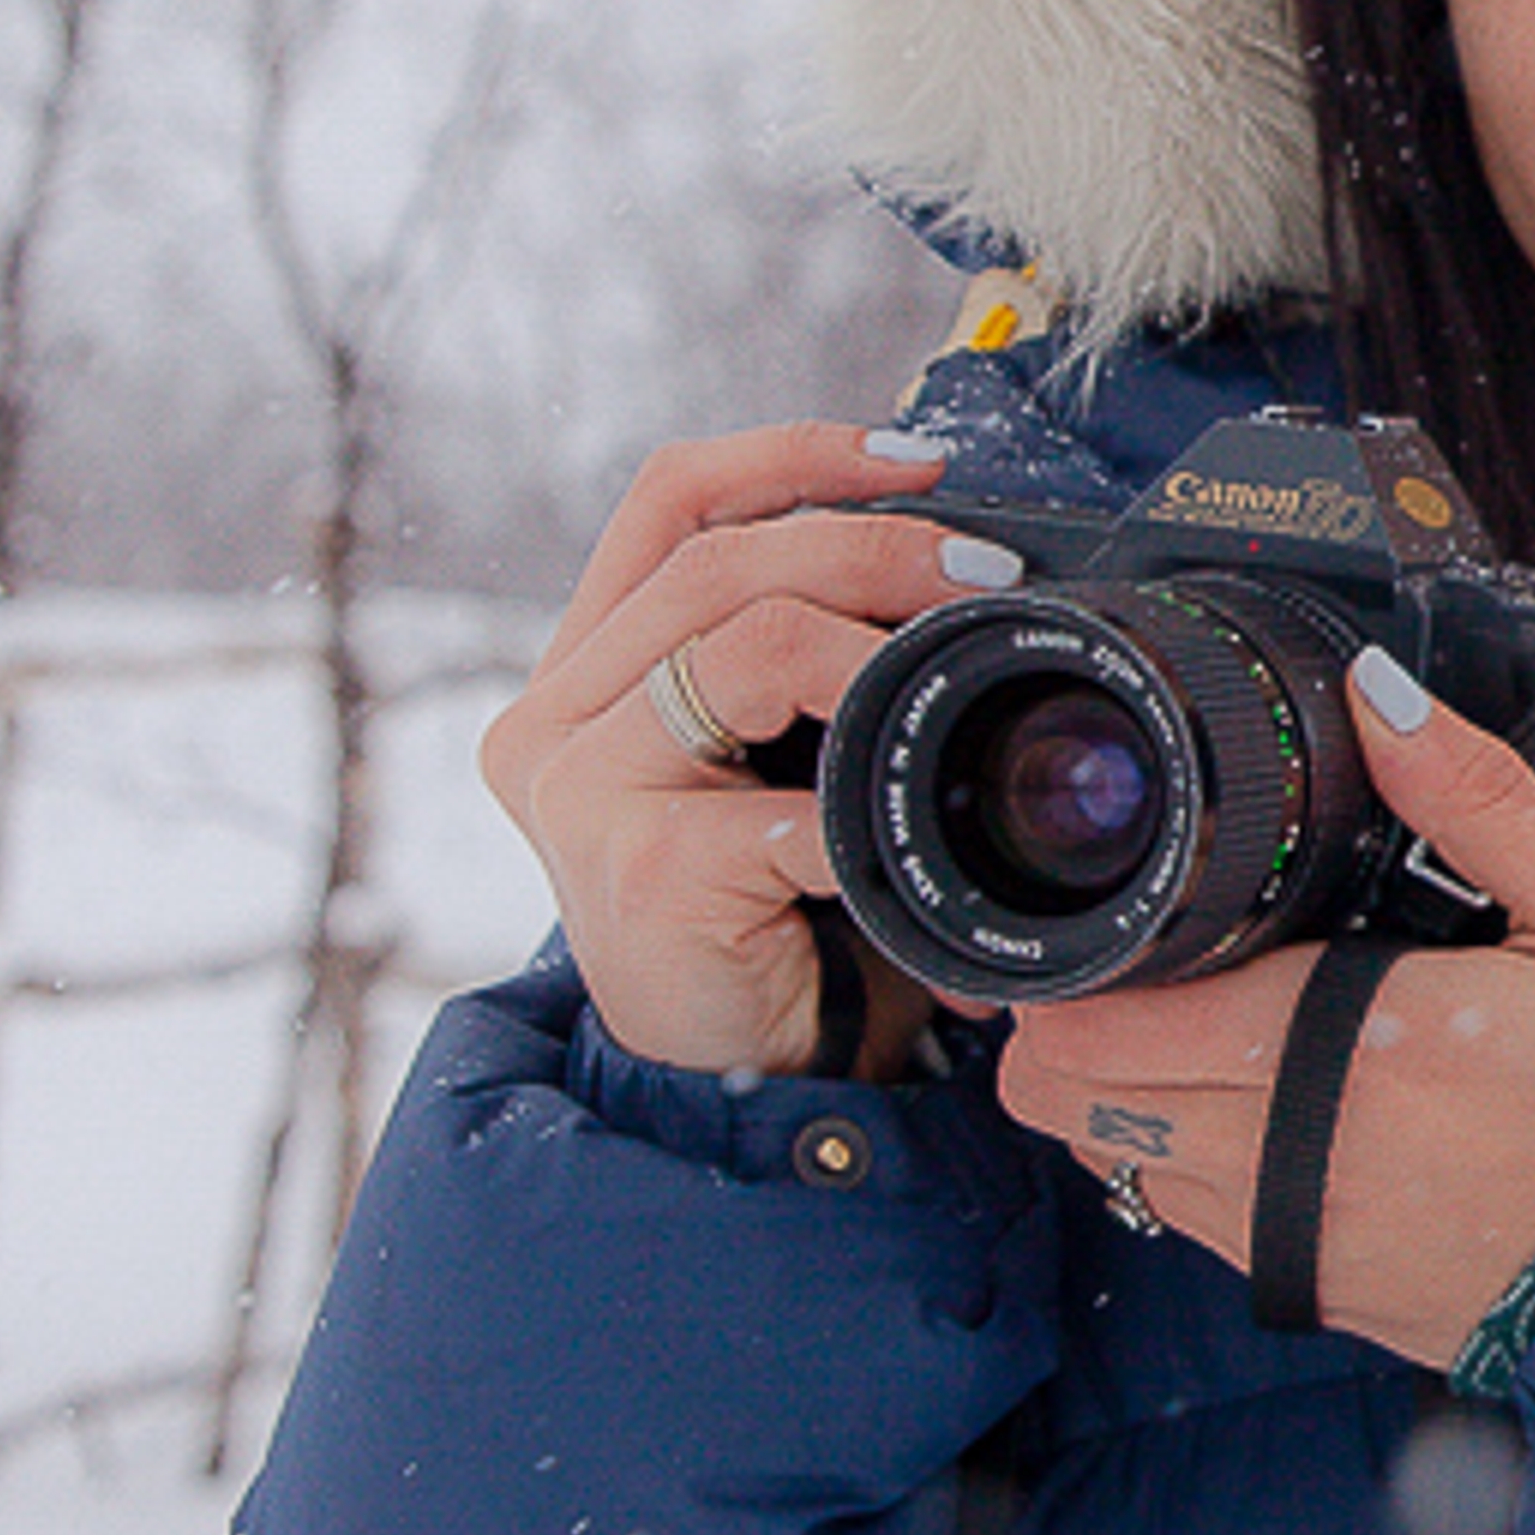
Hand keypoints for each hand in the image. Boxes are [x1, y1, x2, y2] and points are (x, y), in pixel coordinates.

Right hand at [479, 423, 987, 1077]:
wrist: (722, 1081)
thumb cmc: (763, 910)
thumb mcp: (766, 759)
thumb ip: (798, 660)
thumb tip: (952, 559)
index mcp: (587, 667)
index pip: (670, 500)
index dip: (792, 453)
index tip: (913, 457)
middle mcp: (558, 718)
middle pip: (716, 561)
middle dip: (866, 545)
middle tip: (977, 573)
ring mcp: (583, 794)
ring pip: (736, 646)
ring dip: (867, 645)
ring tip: (951, 670)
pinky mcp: (635, 874)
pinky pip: (777, 803)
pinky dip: (866, 808)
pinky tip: (910, 829)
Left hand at [989, 650, 1534, 1370]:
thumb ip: (1476, 797)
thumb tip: (1379, 696)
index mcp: (1364, 1045)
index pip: (1119, 1023)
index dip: (1074, 972)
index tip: (1108, 919)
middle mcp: (1310, 1154)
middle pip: (1077, 1100)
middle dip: (1070, 1025)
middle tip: (1129, 961)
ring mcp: (1306, 1237)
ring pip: (1114, 1169)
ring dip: (1116, 1095)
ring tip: (1186, 1024)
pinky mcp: (1323, 1289)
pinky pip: (1191, 1226)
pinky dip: (1180, 1163)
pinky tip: (1252, 1103)